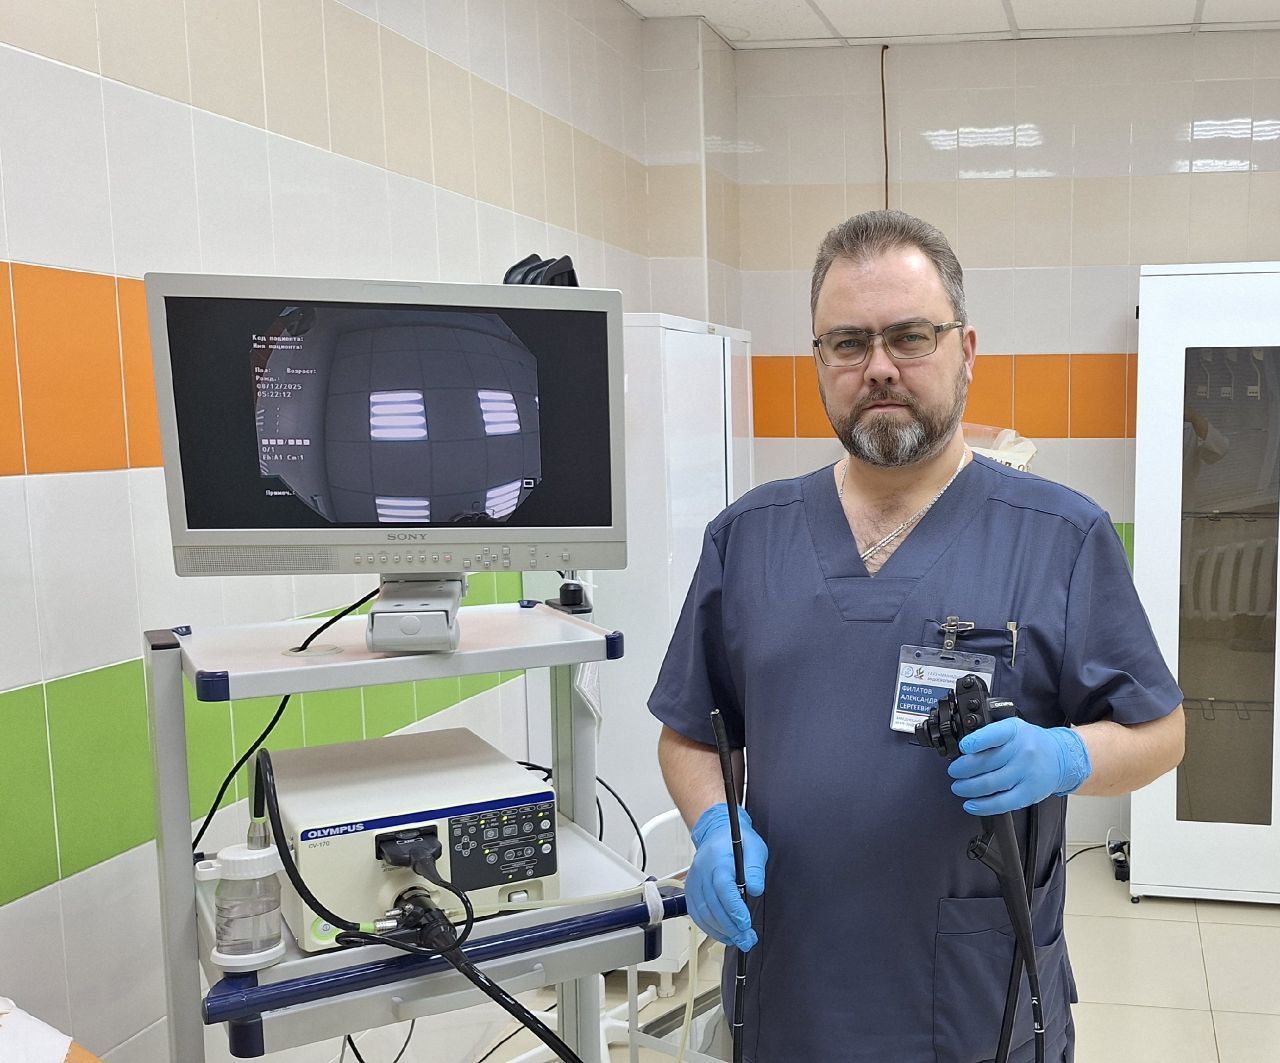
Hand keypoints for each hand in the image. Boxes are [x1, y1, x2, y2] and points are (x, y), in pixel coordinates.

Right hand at [685, 804, 766, 951]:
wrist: (716, 832)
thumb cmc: (736, 841)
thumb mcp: (755, 848)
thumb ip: (755, 869)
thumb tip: (755, 889)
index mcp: (718, 860)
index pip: (723, 888)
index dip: (734, 909)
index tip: (745, 923)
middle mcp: (702, 872)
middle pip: (713, 905)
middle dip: (731, 927)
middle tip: (746, 939)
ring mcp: (694, 882)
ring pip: (703, 913)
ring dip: (720, 931)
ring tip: (738, 940)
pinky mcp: (691, 891)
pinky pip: (696, 914)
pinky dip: (709, 927)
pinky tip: (723, 934)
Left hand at [947, 718, 1091, 815]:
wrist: (1062, 758)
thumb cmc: (1031, 743)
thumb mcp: (1013, 728)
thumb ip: (990, 734)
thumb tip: (963, 749)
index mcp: (1014, 731)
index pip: (993, 735)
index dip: (975, 742)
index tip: (963, 747)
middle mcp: (1022, 751)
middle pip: (986, 763)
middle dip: (962, 769)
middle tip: (954, 772)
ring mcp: (1026, 773)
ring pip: (991, 783)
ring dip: (968, 788)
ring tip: (959, 787)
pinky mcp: (1029, 793)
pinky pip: (1002, 803)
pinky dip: (983, 806)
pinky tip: (971, 804)